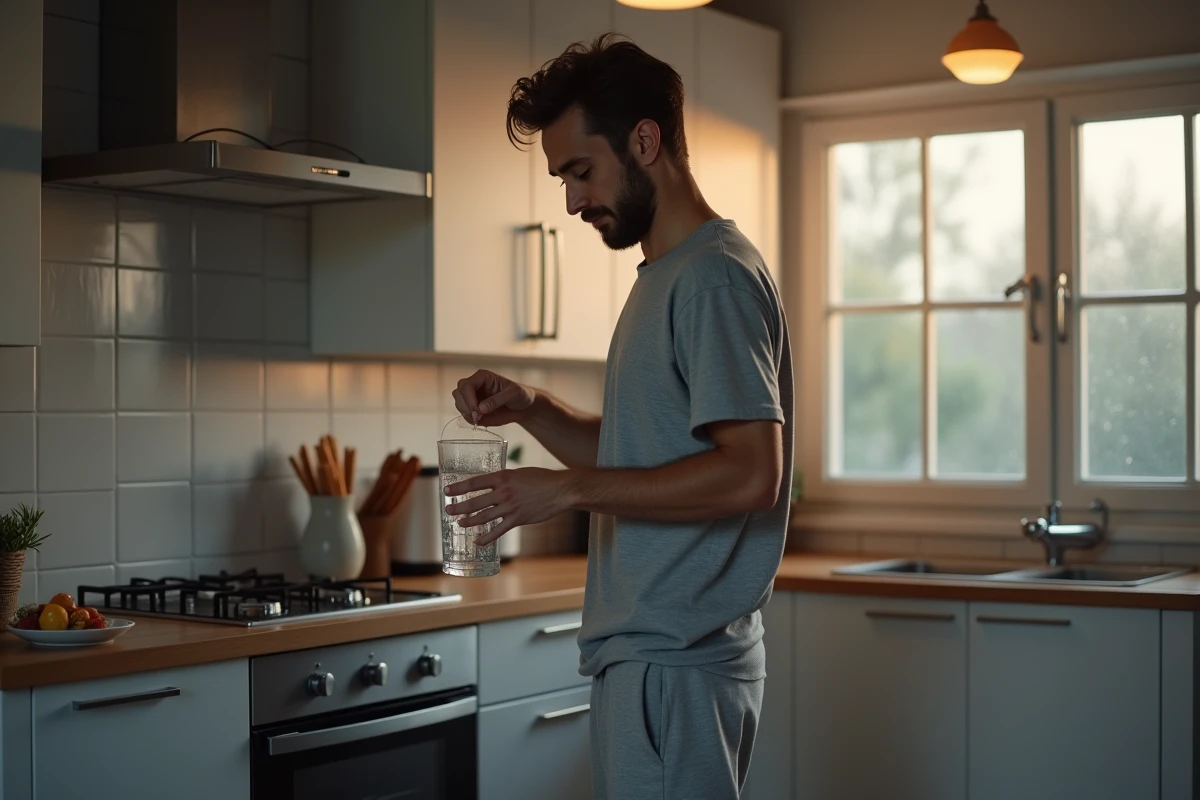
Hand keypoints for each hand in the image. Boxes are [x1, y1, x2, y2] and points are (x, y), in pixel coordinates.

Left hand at [443, 468, 572, 545]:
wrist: (560, 490)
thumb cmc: (541, 479)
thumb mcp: (519, 473)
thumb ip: (505, 480)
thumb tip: (494, 485)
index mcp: (502, 477)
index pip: (475, 482)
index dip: (459, 488)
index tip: (447, 491)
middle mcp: (503, 492)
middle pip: (475, 501)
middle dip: (459, 507)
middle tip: (448, 510)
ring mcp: (510, 507)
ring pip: (484, 516)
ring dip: (469, 521)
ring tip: (460, 524)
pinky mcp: (517, 519)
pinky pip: (498, 530)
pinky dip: (487, 537)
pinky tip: (478, 541)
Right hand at [452, 370, 535, 426]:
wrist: (523, 407)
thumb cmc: (520, 395)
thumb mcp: (512, 394)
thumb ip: (496, 400)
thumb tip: (481, 408)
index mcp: (482, 377)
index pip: (467, 385)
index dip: (469, 398)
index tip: (477, 410)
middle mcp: (475, 386)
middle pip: (458, 393)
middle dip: (466, 406)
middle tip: (478, 417)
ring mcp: (473, 398)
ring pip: (459, 404)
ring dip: (466, 413)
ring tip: (480, 418)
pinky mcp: (474, 409)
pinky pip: (465, 415)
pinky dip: (470, 420)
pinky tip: (481, 420)